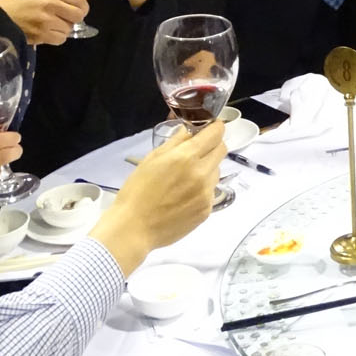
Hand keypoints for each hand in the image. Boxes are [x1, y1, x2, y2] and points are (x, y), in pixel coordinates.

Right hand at [0, 0, 88, 46]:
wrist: (1, 16)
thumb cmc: (23, 2)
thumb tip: (80, 4)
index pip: (79, 1)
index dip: (83, 6)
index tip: (80, 8)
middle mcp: (50, 7)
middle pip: (78, 16)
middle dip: (76, 17)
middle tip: (68, 17)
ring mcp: (46, 24)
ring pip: (69, 29)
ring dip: (64, 28)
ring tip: (54, 24)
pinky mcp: (41, 37)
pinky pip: (60, 39)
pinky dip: (58, 36)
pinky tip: (50, 32)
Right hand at [92, 119, 226, 274]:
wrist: (134, 228)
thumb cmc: (137, 191)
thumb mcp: (151, 160)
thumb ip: (174, 143)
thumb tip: (188, 131)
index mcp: (186, 157)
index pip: (216, 133)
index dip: (214, 128)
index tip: (209, 129)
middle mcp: (202, 173)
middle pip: (222, 150)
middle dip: (212, 146)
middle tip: (197, 152)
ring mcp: (207, 193)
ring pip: (217, 171)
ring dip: (207, 168)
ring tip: (186, 178)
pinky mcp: (207, 210)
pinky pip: (211, 191)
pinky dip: (203, 188)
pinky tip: (184, 196)